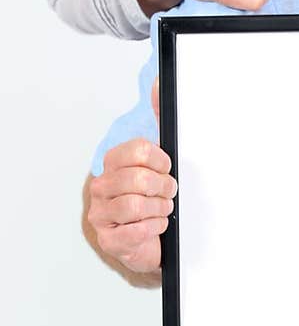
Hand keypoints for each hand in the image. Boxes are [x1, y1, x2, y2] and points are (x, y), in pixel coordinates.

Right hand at [86, 81, 174, 274]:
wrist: (151, 239)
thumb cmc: (153, 198)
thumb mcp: (158, 160)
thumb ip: (159, 122)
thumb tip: (159, 85)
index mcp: (113, 163)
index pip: (138, 151)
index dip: (161, 161)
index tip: (168, 168)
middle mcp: (102, 186)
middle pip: (137, 180)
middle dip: (163, 188)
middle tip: (169, 193)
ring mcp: (101, 214)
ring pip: (135, 206)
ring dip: (159, 209)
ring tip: (163, 210)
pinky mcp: (109, 240)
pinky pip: (135, 232)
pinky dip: (154, 228)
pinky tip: (158, 225)